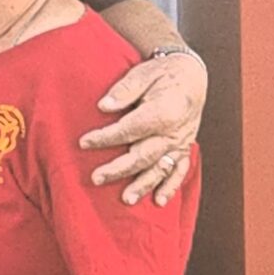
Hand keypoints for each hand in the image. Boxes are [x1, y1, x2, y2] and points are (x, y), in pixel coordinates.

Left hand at [83, 51, 205, 204]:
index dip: (106, 138)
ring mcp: (181, 142)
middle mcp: (175, 131)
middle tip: (96, 178)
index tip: (84, 143)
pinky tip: (159, 201)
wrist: (190, 75)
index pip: (130, 129)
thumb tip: (104, 106)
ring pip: (161, 168)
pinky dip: (170, 186)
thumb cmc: (161, 73)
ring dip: (144, 184)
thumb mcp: (142, 74)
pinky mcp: (184, 147)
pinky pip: (180, 170)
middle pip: (144, 155)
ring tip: (126, 199)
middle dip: (119, 169)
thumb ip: (124, 90)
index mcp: (164, 111)